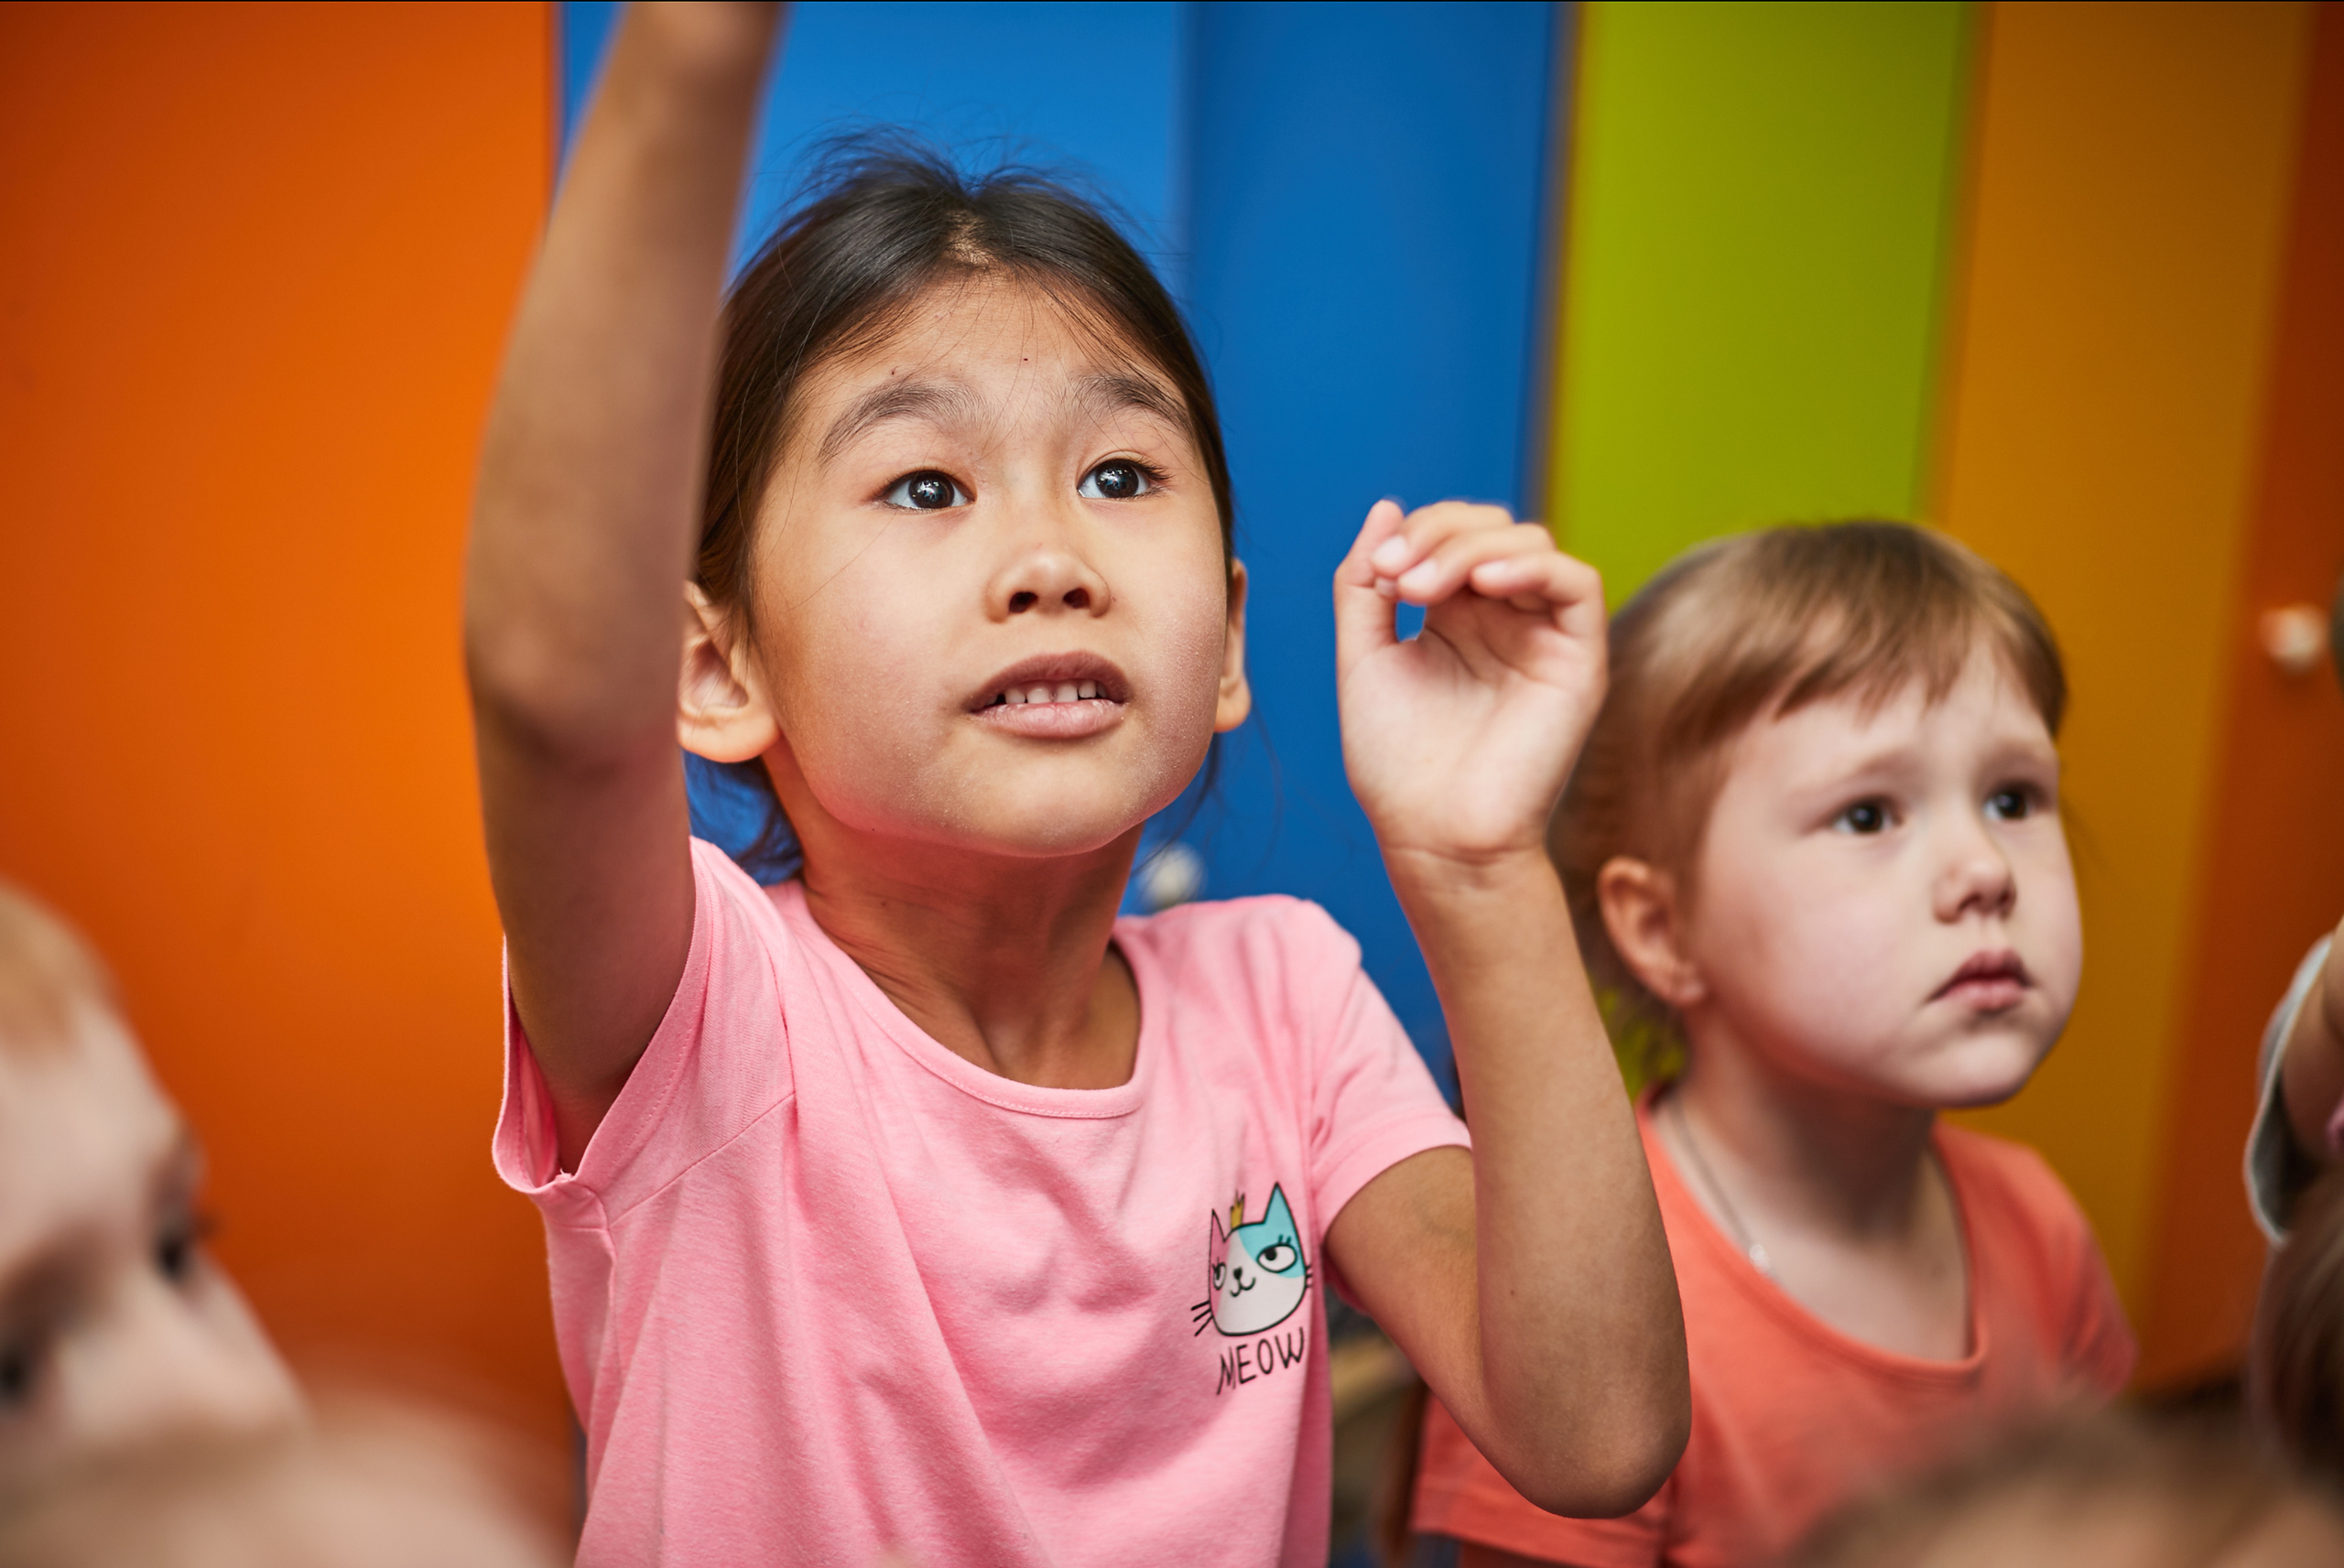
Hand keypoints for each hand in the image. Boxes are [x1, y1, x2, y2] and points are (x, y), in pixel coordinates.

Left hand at [1334, 499, 1605, 869]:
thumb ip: (1364, 585)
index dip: (1414, 533)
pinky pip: (1576, 584)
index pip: (1450, 534)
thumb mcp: (1364, 658)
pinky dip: (1531, 566)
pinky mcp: (1578, 659)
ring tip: (1422, 587)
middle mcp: (1504, 618)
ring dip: (1470, 547)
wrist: (1433, 836)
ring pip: (1529, 544)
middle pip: (1490, 528)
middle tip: (1395, 578)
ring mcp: (1542, 635)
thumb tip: (1385, 508)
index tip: (1375, 573)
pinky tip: (1483, 583)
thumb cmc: (1397, 763)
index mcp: (1456, 614)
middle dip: (1437, 535)